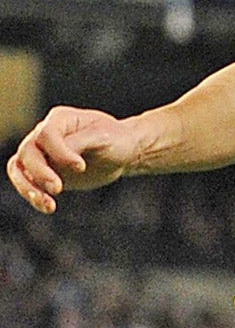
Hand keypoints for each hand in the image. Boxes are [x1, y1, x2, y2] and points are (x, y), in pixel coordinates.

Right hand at [7, 106, 140, 213]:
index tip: (81, 167)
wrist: (122, 151)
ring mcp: (41, 153)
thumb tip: (60, 154)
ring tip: (48, 205)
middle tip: (58, 189)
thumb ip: (81, 143)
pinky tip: (49, 207)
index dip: (59, 153)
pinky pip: (28, 184)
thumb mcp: (104, 137)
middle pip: (27, 152)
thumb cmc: (116, 139)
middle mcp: (43, 134)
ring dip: (28, 188)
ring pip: (18, 169)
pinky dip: (34, 197)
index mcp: (60, 119)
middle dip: (39, 172)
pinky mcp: (44, 172)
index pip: (46, 135)